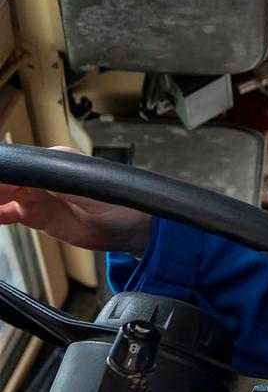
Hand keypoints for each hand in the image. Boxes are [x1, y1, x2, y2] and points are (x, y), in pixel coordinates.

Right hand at [0, 146, 151, 253]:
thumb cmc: (122, 204)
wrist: (131, 230)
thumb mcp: (93, 193)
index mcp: (56, 162)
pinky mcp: (37, 215)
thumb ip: (65, 186)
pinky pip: (7, 213)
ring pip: (2, 195)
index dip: (4, 174)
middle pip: (7, 179)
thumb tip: (36, 181)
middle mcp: (43, 176)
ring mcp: (38, 196)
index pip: (19, 165)